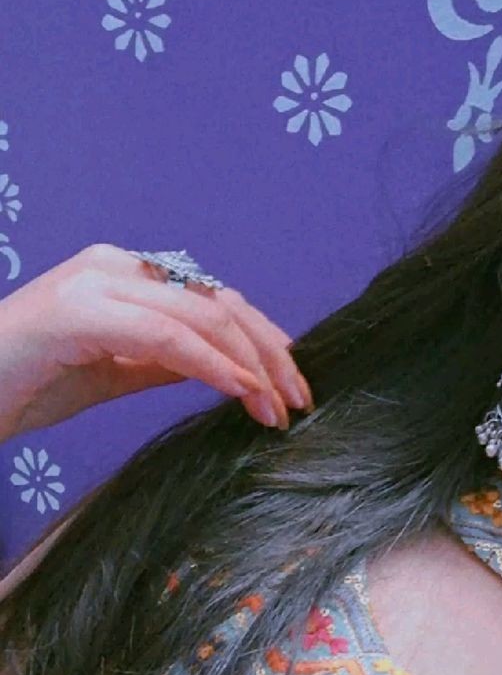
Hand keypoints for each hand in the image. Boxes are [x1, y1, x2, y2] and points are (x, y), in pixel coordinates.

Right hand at [0, 242, 313, 441]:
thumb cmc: (30, 382)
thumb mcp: (115, 370)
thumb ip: (166, 359)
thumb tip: (227, 367)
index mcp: (127, 274)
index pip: (214, 299)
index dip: (263, 340)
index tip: (292, 385)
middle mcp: (117, 265)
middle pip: (220, 302)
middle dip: (270, 354)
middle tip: (299, 402)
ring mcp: (99, 281)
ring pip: (203, 314)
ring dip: (251, 365)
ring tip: (278, 408)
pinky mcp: (82, 311)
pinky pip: (166, 337)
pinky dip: (213, 365)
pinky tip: (242, 392)